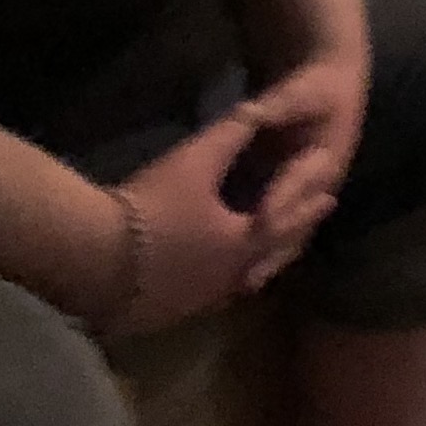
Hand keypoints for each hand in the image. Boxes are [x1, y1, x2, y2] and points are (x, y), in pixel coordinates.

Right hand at [99, 86, 319, 337]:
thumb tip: (256, 112)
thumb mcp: (197, 160)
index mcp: (242, 243)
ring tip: (260, 255)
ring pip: (235, 283)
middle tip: (302, 231)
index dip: (308, 205)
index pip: (288, 222)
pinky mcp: (165, 313)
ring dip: (253, 266)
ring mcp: (195, 301)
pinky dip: (217, 283)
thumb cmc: (153, 204)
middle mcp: (226, 279)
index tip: (329, 195)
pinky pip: (202, 297)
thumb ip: (233, 135)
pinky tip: (207, 277)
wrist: (95, 256)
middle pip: (266, 259)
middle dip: (286, 241)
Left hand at [231, 45, 364, 292]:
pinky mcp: (286, 205)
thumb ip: (281, 104)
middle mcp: (318, 190)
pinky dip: (256, 253)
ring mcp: (304, 202)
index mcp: (325, 161)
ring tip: (239, 287)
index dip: (282, 201)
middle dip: (275, 251)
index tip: (262, 220)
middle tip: (250, 278)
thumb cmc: (317, 92)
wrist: (330, 92)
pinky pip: (274, 234)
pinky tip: (230, 274)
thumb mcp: (303, 92)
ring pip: (288, 239)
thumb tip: (253, 111)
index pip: (302, 183)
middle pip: (299, 226)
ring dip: (266, 262)